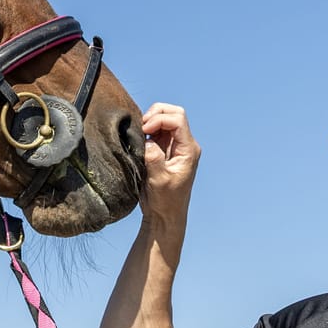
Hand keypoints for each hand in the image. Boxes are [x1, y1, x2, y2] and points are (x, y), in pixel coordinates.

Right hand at [140, 103, 200, 226]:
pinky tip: (139, 140)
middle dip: (155, 114)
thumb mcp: (159, 180)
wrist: (165, 214)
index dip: (159, 119)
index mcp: (188, 149)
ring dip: (150, 121)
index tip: (144, 131)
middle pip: (173, 113)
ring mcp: (174, 146)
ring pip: (164, 119)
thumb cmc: (165, 200)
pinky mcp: (164, 149)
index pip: (177, 119)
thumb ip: (153, 158)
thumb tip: (147, 141)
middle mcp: (184, 144)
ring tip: (139, 134)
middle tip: (141, 127)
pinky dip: (146, 129)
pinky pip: (156, 130)